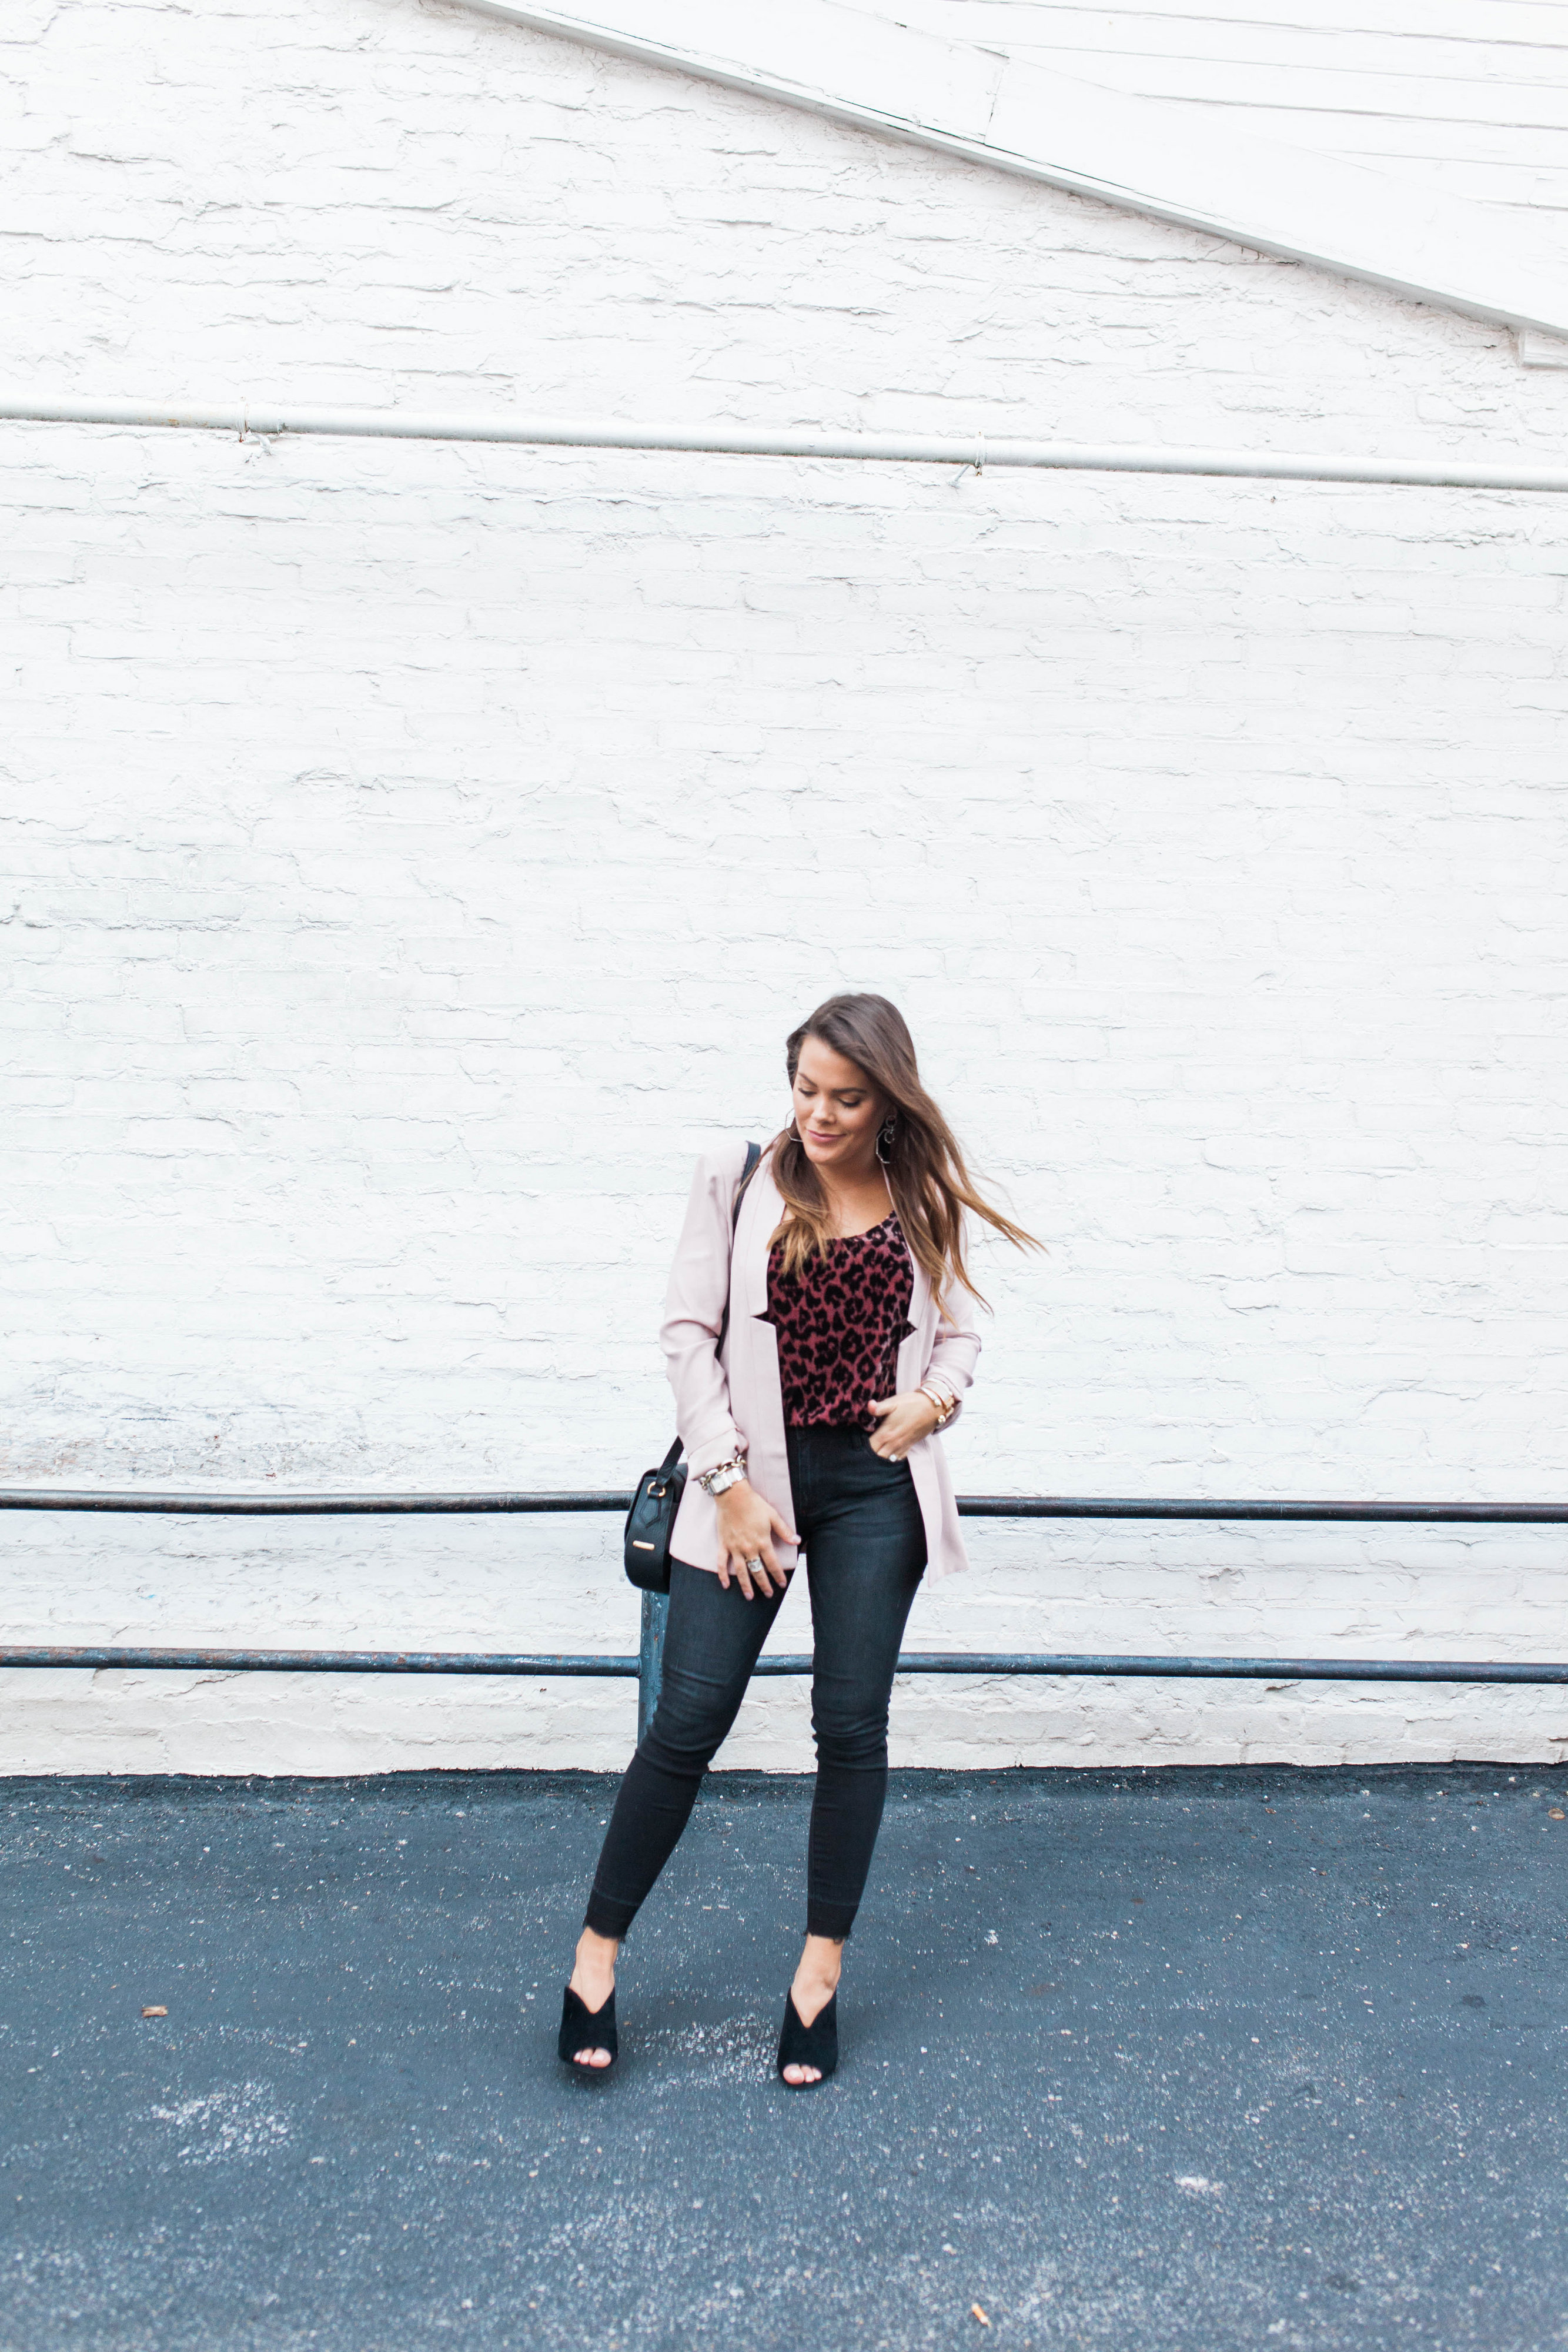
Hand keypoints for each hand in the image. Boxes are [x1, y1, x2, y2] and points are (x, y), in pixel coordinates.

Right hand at [714, 1481, 799, 1599]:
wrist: (733, 1496)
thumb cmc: (754, 1504)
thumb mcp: (773, 1516)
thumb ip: (784, 1531)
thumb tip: (797, 1541)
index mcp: (762, 1542)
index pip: (773, 1564)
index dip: (778, 1575)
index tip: (782, 1584)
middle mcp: (749, 1548)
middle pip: (758, 1571)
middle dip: (764, 1584)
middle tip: (769, 1594)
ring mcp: (735, 1548)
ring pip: (741, 1571)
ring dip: (746, 1585)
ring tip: (750, 1596)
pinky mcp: (724, 1544)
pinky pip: (721, 1563)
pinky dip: (722, 1575)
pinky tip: (725, 1585)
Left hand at [868, 1389, 943, 1461]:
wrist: (932, 1408)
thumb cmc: (911, 1403)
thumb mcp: (894, 1402)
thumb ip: (879, 1408)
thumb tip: (869, 1405)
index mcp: (886, 1433)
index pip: (869, 1448)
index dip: (861, 1449)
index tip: (856, 1445)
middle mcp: (894, 1443)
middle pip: (877, 1458)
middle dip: (869, 1457)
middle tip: (861, 1452)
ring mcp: (902, 1447)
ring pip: (887, 1461)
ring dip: (879, 1459)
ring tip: (872, 1454)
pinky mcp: (909, 1447)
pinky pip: (898, 1459)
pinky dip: (891, 1459)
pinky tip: (886, 1454)